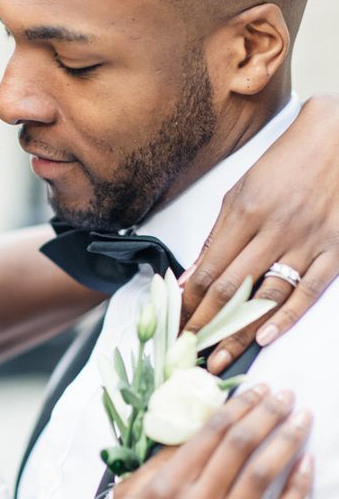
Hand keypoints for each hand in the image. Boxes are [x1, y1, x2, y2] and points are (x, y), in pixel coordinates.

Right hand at [102, 385, 312, 498]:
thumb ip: (155, 465)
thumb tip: (186, 435)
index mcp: (166, 485)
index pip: (210, 434)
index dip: (236, 407)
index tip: (254, 389)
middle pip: (239, 447)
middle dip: (265, 414)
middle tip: (284, 394)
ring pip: (262, 476)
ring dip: (285, 442)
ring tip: (301, 419)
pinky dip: (295, 491)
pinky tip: (306, 467)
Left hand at [181, 95, 338, 373]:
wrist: (338, 141)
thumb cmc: (284, 166)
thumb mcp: (240, 192)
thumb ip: (217, 235)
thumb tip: (191, 276)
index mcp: (243, 213)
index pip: (208, 269)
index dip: (190, 302)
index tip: (176, 324)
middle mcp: (272, 230)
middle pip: (231, 288)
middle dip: (206, 323)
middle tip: (189, 351)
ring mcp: (306, 241)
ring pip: (265, 295)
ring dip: (239, 330)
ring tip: (220, 357)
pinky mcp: (334, 250)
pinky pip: (307, 289)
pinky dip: (285, 315)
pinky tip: (265, 337)